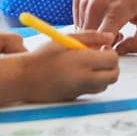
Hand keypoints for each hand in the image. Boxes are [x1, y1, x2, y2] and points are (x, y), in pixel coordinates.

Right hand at [0, 33, 120, 103]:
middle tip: (100, 58)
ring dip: (102, 76)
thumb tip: (110, 37)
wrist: (23, 79)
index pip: (113, 60)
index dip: (110, 52)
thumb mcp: (66, 40)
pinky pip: (90, 91)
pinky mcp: (73, 98)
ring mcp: (79, 91)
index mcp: (84, 61)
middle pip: (113, 76)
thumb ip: (91, 36)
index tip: (101, 47)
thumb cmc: (42, 56)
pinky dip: (90, 83)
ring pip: (103, 85)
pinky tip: (77, 74)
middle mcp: (84, 78)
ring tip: (87, 66)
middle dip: (111, 66)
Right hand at [72, 0, 136, 54]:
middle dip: (102, 45)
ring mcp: (85, 1)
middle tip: (119, 34)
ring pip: (83, 34)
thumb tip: (120, 51)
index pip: (101, 44)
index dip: (108, 52)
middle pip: (90, 41)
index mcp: (116, 10)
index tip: (117, 47)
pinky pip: (78, 23)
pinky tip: (103, 17)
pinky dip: (89, 25)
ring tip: (113, 24)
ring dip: (95, 35)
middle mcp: (97, 5)